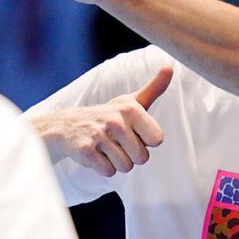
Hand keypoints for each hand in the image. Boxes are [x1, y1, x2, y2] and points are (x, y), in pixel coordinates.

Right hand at [30, 67, 173, 176]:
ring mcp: (99, 135)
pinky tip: (96, 154)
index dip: (145, 141)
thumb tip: (170, 67)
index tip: (133, 132)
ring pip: (125, 167)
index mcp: (130, 108)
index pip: (157, 140)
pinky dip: (103, 168)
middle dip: (131, 155)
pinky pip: (108, 172)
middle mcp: (115, 120)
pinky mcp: (86, 150)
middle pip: (142, 157)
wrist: (69, 125)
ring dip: (117, 162)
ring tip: (106, 148)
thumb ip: (154, 88)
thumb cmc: (109, 115)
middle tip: (117, 143)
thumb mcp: (131, 101)